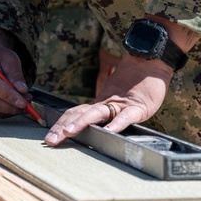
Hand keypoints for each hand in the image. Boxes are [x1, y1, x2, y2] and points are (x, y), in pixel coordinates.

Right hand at [0, 28, 32, 118]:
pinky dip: (7, 112)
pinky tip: (15, 105)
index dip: (8, 96)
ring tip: (24, 102)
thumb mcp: (9, 59)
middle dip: (12, 106)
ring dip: (11, 110)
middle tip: (28, 103)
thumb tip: (22, 90)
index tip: (23, 102)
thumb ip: (15, 74)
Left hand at [44, 54, 171, 146]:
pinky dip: (117, 124)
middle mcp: (107, 104)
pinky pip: (126, 116)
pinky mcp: (138, 106)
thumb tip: (93, 126)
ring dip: (81, 123)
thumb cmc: (137, 82)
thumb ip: (106, 111)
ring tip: (69, 132)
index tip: (49, 135)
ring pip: (97, 114)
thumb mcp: (117, 99)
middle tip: (50, 140)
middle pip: (80, 115)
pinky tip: (109, 131)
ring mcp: (121, 104)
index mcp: (100, 104)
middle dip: (63, 127)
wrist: (151, 61)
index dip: (61, 123)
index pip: (76, 114)